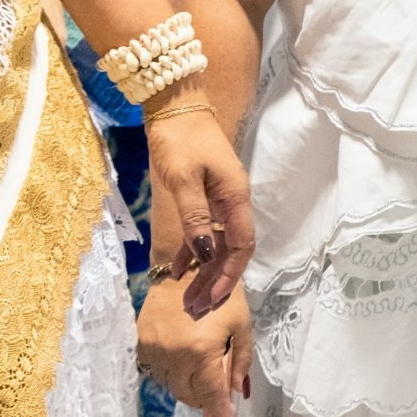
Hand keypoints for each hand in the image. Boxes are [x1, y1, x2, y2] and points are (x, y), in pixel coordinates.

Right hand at [137, 281, 251, 416]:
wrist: (187, 268)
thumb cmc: (221, 295)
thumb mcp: (242, 324)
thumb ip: (242, 360)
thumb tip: (237, 391)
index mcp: (201, 352)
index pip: (210, 395)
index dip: (221, 410)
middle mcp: (173, 356)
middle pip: (187, 395)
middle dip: (205, 399)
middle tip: (217, 393)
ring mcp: (153, 351)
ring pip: (170, 386)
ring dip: (187, 386)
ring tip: (200, 372)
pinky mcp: (139, 343)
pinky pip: (156, 371)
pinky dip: (170, 372)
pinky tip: (182, 359)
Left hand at [148, 105, 255, 315]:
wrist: (176, 107)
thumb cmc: (181, 141)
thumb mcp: (183, 180)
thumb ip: (193, 218)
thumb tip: (203, 256)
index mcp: (235, 199)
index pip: (240, 247)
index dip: (228, 276)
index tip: (211, 300)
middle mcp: (232, 203)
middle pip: (230, 251)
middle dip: (215, 281)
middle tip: (194, 309)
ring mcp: (219, 200)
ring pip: (217, 245)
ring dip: (204, 271)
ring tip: (187, 297)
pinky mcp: (204, 196)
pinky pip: (203, 232)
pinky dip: (192, 252)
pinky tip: (177, 269)